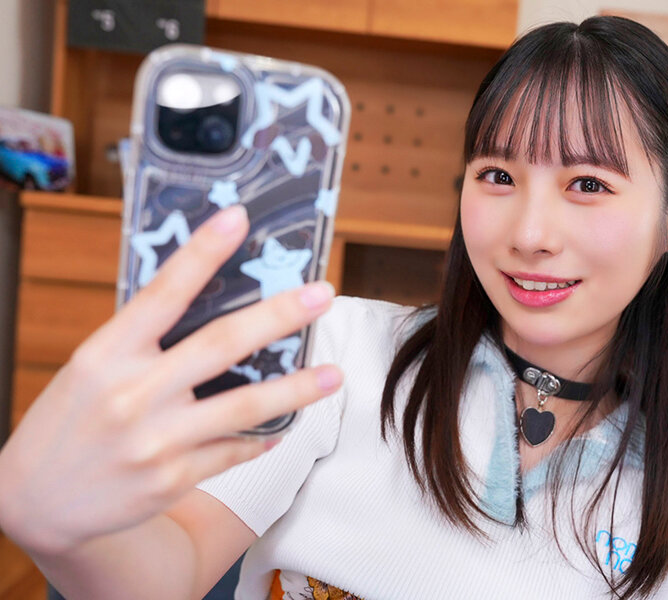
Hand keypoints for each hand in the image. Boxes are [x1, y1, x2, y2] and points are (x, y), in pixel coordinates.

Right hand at [0, 205, 341, 555]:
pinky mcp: (171, 478)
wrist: (36, 502)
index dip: (202, 252)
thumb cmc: (71, 421)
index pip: (163, 291)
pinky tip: (283, 426)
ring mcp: (154, 440)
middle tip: (322, 294)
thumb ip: (146, 343)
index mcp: (107, 353)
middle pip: (221, 344)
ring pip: (244, 407)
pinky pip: (233, 450)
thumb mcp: (93, 368)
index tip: (238, 219)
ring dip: (297, 389)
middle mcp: (132, 393)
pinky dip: (261, 437)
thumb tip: (214, 309)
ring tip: (335, 374)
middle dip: (279, 315)